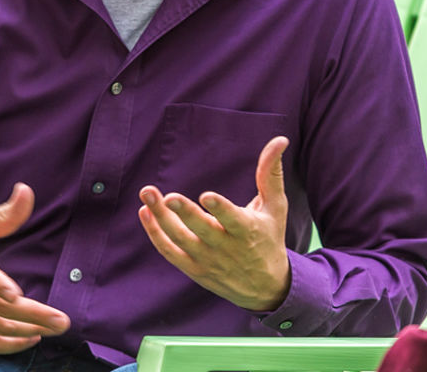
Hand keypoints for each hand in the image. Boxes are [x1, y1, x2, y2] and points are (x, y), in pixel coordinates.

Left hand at [138, 135, 291, 310]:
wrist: (265, 287)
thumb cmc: (270, 237)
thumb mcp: (276, 206)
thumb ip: (271, 173)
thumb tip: (280, 139)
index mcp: (247, 230)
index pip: (232, 219)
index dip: (219, 208)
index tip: (206, 196)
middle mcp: (225, 247)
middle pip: (201, 230)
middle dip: (184, 213)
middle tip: (167, 196)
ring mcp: (207, 260)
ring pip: (180, 240)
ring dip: (161, 218)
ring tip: (147, 194)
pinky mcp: (193, 269)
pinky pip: (170, 252)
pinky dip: (156, 234)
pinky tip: (146, 211)